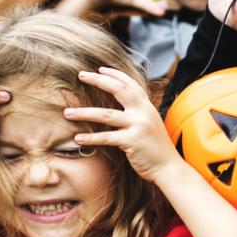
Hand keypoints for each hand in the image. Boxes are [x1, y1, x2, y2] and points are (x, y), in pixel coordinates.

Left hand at [66, 67, 183, 182]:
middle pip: (118, 90)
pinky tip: (78, 138)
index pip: (131, 84)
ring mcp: (139, 126)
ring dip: (84, 113)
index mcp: (147, 107)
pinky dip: (91, 138)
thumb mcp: (151, 125)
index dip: (115, 74)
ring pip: (106, 114)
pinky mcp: (133, 141)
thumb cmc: (157, 149)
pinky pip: (107, 137)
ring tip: (67, 113)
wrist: (170, 168)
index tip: (99, 69)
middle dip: (98, 80)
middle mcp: (144, 112)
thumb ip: (138, 114)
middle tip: (80, 75)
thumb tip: (122, 109)